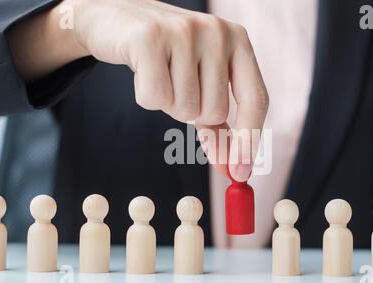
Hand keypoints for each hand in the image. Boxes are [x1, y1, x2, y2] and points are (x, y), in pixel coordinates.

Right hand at [9, 0, 268, 180]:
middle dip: (191, 113)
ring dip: (168, 103)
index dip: (248, 140)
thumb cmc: (166, 58)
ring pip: (184, 108)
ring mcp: (184, 32)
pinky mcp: (149, 37)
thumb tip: (233, 169)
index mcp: (238, 41)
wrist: (117, 19)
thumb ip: (219, 125)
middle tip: (176, 84)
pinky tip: (142, 71)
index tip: (239, 174)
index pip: (255, 99)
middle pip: (214, 112)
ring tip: (159, 73)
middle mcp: (217, 31)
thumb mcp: (201, 84)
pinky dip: (146, 96)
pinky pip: (155, 98)